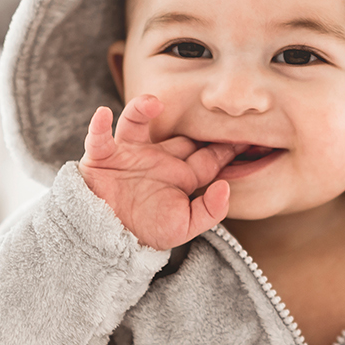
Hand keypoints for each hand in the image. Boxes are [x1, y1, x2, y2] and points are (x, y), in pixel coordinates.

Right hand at [79, 95, 241, 249]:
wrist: (108, 241)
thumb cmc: (146, 233)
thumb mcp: (183, 228)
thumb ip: (209, 211)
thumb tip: (225, 187)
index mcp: (180, 176)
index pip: (208, 158)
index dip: (226, 147)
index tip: (247, 134)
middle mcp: (157, 159)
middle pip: (178, 134)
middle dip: (192, 120)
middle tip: (205, 104)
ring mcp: (130, 155)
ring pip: (136, 123)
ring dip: (141, 109)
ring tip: (152, 102)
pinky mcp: (102, 157)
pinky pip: (99, 137)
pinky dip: (98, 126)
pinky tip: (104, 114)